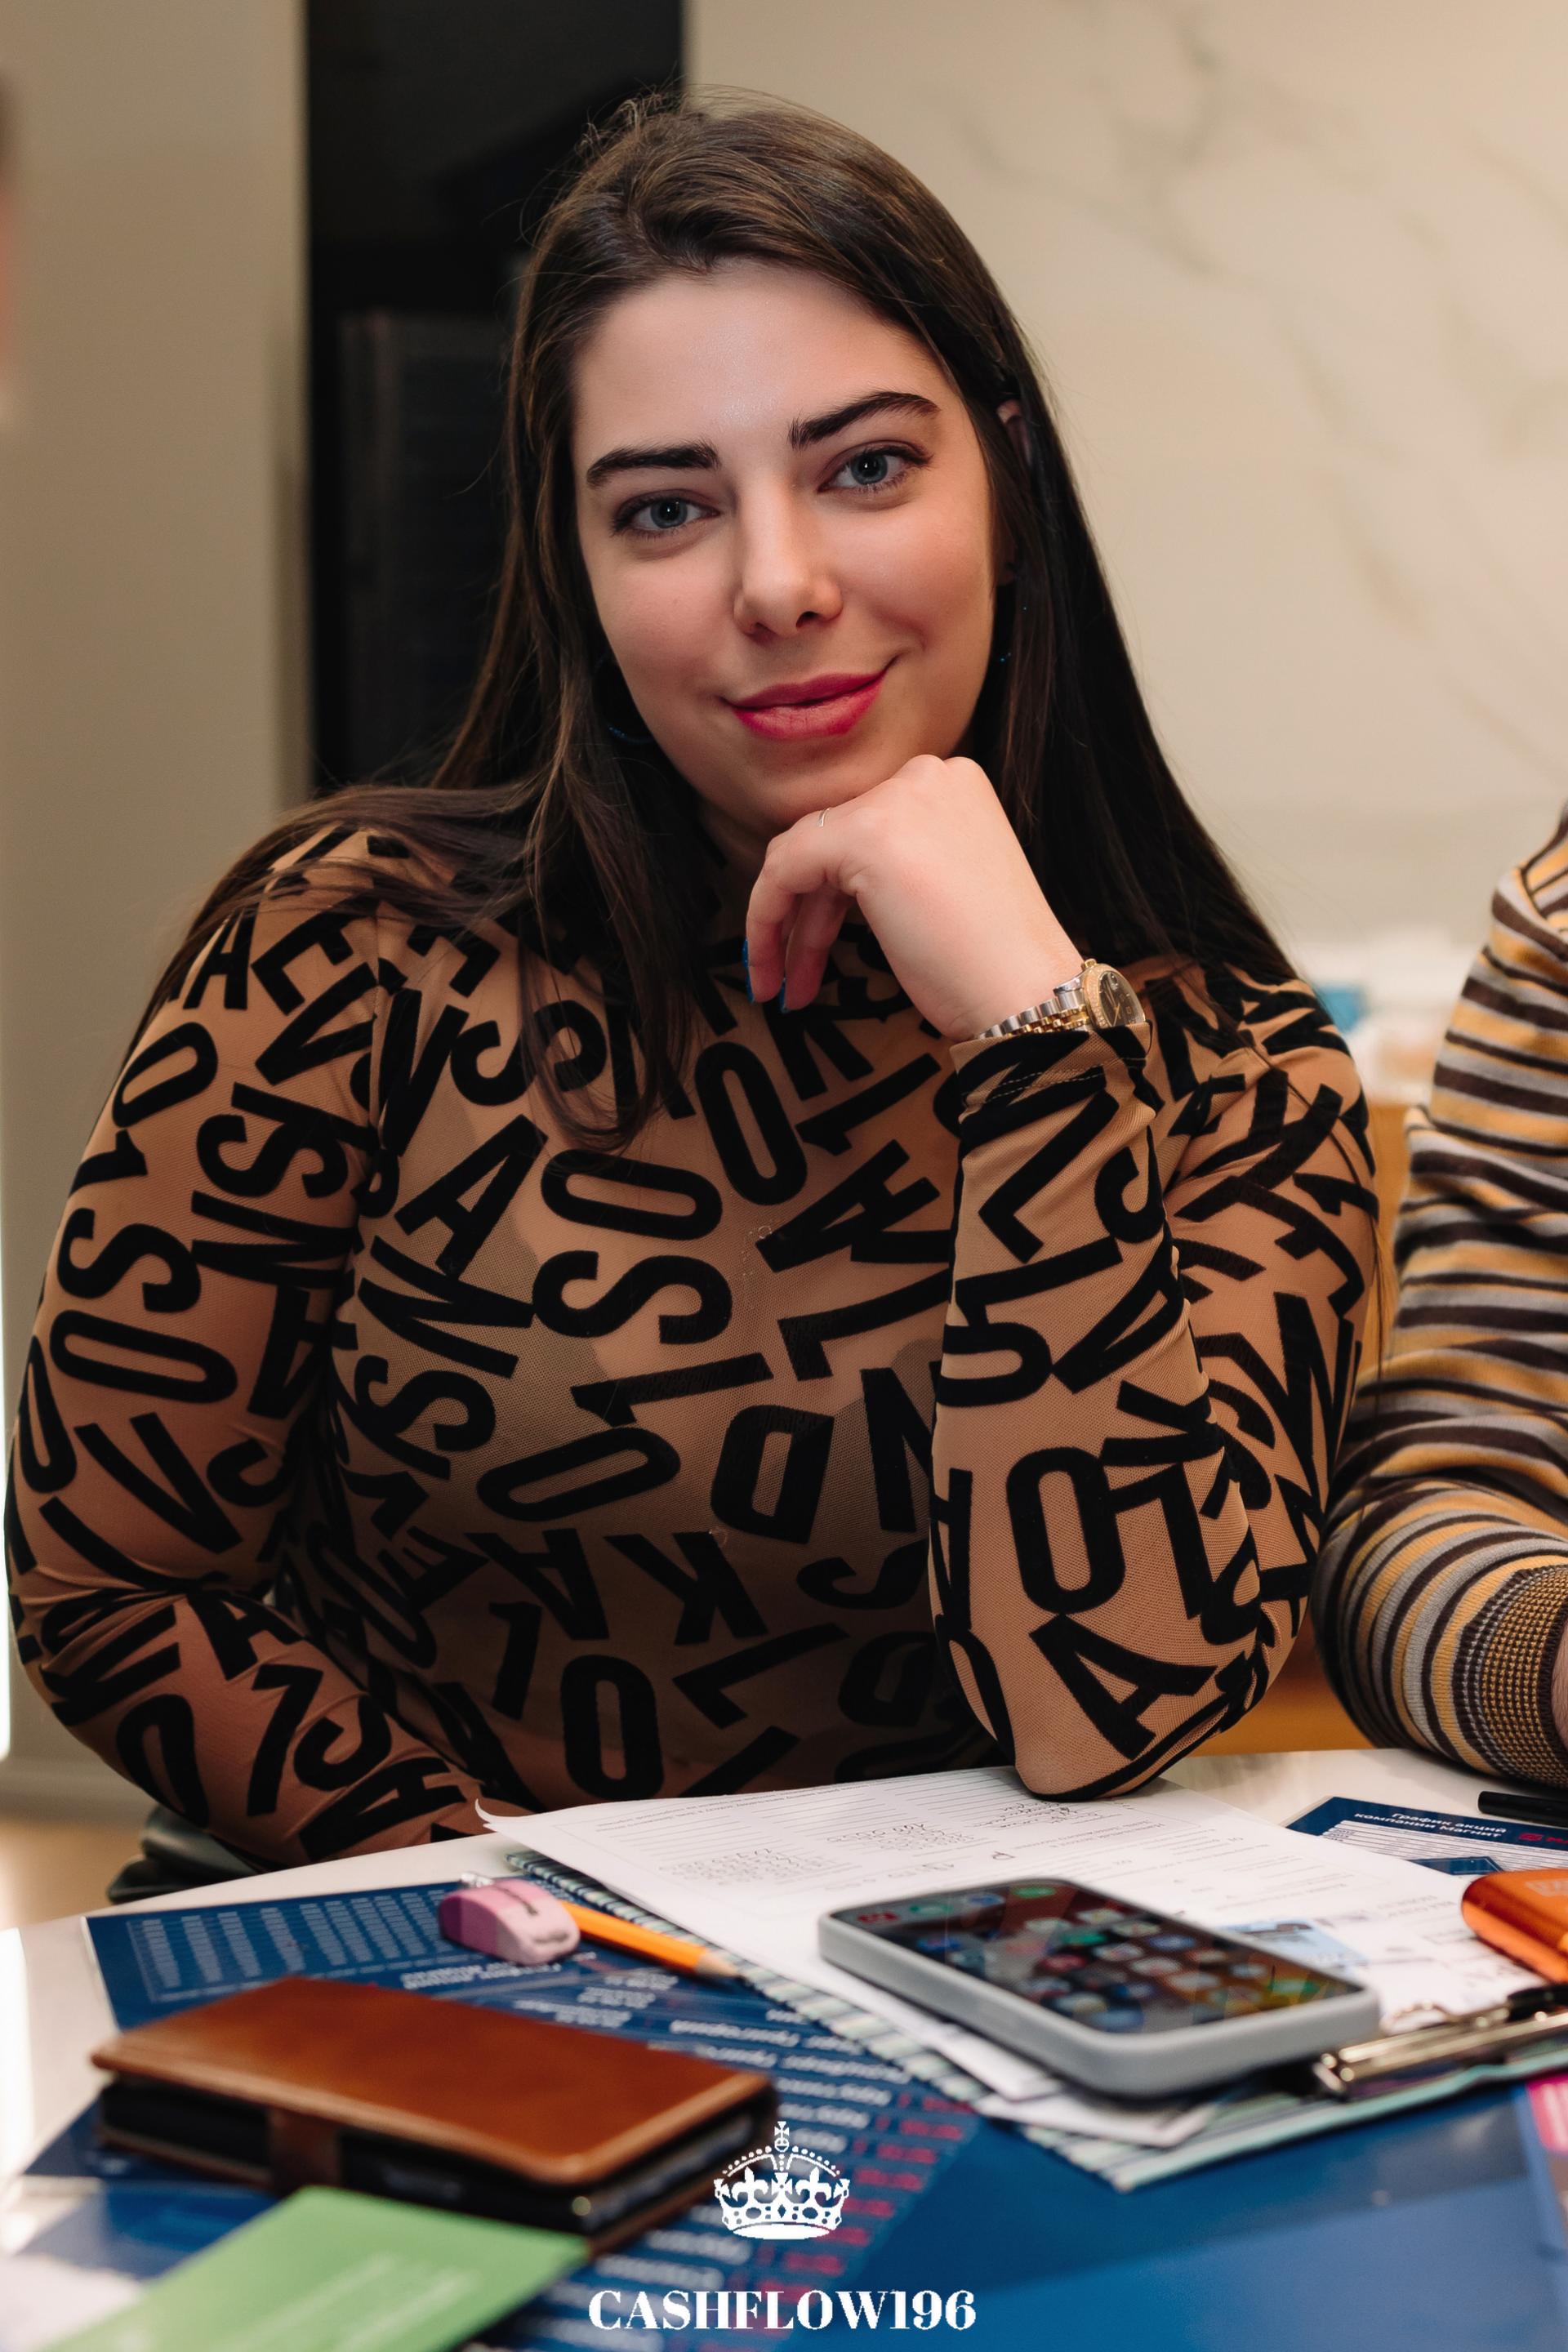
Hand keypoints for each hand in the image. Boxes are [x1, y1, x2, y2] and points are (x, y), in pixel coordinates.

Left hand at [744, 755, 1083, 1042]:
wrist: (1026, 991)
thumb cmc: (991, 963)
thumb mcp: (942, 888)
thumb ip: (894, 865)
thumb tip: (820, 885)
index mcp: (953, 785)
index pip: (863, 827)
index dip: (830, 895)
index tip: (818, 950)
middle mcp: (926, 776)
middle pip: (832, 842)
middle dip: (807, 918)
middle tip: (796, 978)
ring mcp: (896, 800)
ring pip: (804, 855)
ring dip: (787, 928)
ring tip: (782, 989)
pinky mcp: (864, 834)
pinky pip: (784, 870)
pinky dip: (766, 918)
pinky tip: (769, 969)